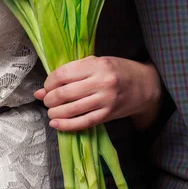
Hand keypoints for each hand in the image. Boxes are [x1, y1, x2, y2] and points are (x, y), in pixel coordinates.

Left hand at [34, 56, 161, 131]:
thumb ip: (72, 72)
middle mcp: (101, 82)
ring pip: (71, 109)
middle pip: (65, 93)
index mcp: (97, 65)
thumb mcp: (97, 63)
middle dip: (50, 99)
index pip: (63, 74)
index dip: (49, 82)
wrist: (146, 85)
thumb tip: (42, 90)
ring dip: (55, 112)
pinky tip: (57, 123)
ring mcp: (106, 100)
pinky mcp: (108, 115)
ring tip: (51, 111)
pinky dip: (66, 125)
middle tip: (47, 100)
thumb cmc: (118, 70)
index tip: (46, 86)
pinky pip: (83, 122)